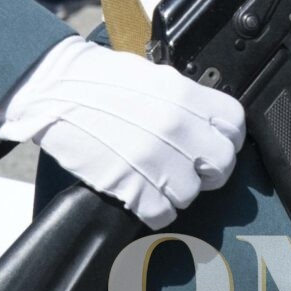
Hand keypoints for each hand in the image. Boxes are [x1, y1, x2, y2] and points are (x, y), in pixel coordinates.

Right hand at [0, 36, 243, 230]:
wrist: (55, 90)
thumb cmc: (100, 79)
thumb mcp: (154, 76)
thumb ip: (186, 100)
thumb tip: (207, 121)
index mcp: (185, 95)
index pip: (235, 124)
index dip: (228, 138)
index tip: (214, 143)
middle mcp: (177, 128)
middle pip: (222, 165)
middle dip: (208, 171)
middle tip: (189, 168)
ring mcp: (155, 159)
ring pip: (192, 194)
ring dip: (176, 191)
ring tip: (156, 178)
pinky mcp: (131, 187)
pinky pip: (162, 214)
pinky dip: (153, 210)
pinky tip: (140, 194)